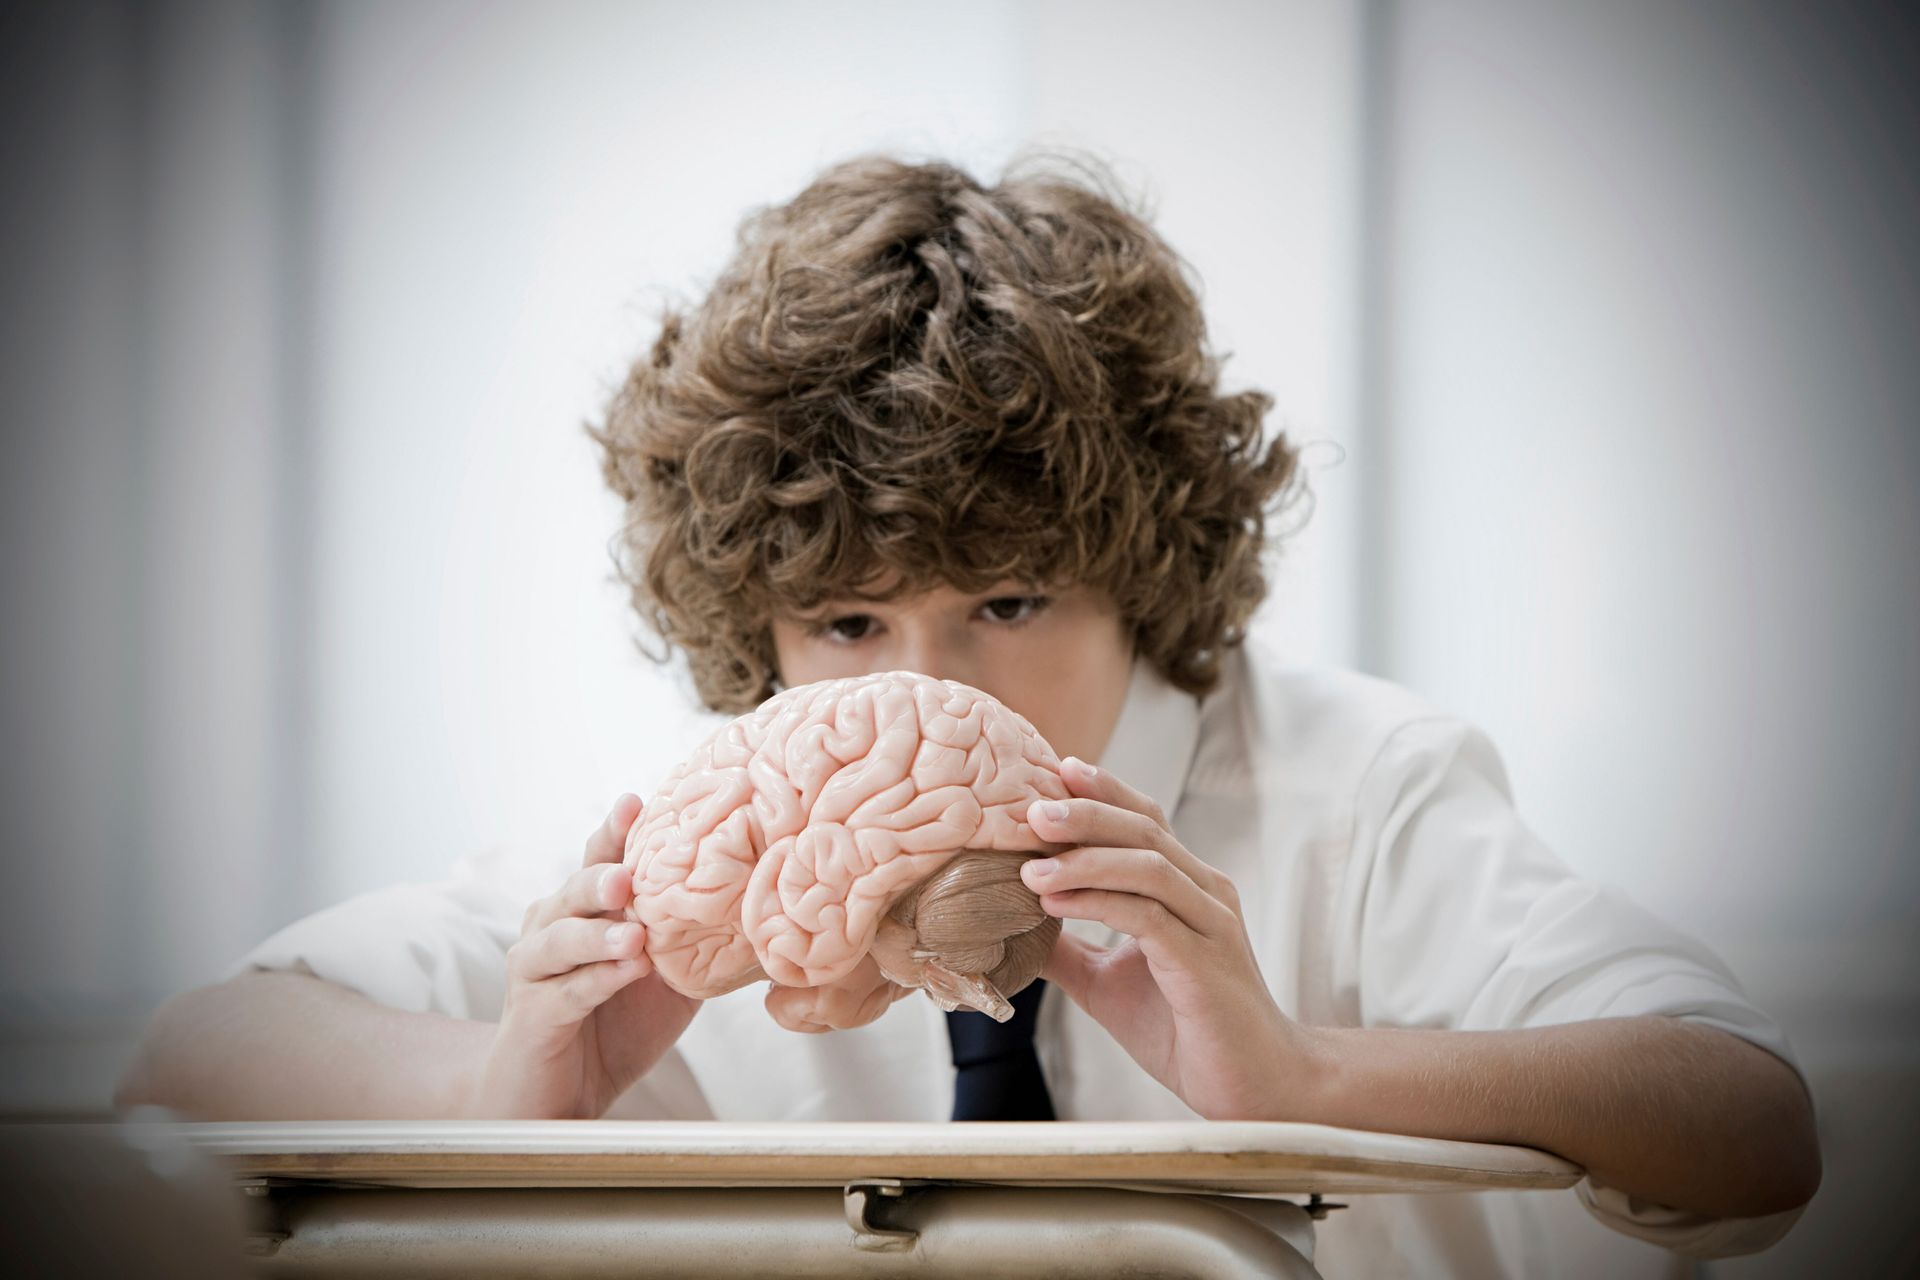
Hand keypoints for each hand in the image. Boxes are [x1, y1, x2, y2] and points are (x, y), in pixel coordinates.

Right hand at [465, 795, 702, 1118]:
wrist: (561, 1098)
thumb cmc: (614, 1027)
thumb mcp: (667, 980)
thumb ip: (694, 944)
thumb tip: (761, 915)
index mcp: (584, 911)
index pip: (600, 860)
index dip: (615, 832)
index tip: (635, 802)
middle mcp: (551, 928)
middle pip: (574, 891)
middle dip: (602, 877)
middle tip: (629, 876)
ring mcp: (536, 972)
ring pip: (562, 938)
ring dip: (598, 933)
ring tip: (634, 934)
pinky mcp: (534, 1016)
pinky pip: (566, 992)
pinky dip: (596, 981)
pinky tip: (626, 974)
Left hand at [1021, 757, 1317, 1120]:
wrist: (1252, 1086)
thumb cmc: (1188, 1030)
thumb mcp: (1108, 982)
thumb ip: (1069, 949)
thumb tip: (1010, 928)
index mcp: (1187, 888)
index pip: (1145, 820)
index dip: (1103, 793)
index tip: (1053, 773)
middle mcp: (1205, 893)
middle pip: (1145, 828)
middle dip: (1086, 812)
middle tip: (1032, 808)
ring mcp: (1210, 923)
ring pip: (1148, 865)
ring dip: (1085, 858)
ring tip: (1031, 865)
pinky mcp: (1205, 961)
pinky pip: (1148, 916)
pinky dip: (1098, 903)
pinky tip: (1057, 903)